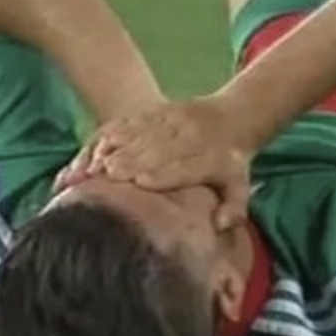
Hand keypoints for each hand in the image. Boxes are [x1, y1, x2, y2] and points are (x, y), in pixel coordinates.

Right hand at [54, 97, 251, 229]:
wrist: (231, 117)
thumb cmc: (230, 163)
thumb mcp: (240, 185)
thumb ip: (234, 207)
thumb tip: (220, 224)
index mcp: (210, 159)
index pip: (183, 167)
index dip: (161, 174)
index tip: (140, 182)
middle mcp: (190, 138)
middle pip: (157, 149)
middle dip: (131, 161)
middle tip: (106, 173)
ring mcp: (173, 121)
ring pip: (142, 133)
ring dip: (117, 146)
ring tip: (96, 162)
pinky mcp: (160, 111)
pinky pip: (134, 120)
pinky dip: (115, 132)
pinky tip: (98, 144)